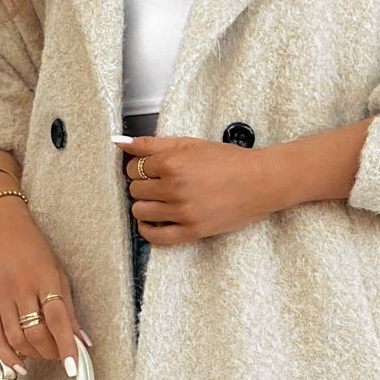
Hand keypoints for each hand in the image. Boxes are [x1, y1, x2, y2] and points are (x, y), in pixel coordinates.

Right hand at [0, 194, 87, 377]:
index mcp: (44, 278)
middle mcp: (21, 288)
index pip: (58, 320)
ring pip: (17, 339)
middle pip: (36, 334)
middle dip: (51, 352)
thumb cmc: (34, 250)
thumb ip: (69, 309)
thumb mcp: (58, 273)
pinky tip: (19, 366)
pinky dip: (7, 356)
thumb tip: (83, 341)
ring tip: (43, 354)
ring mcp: (0, 296)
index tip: (74, 367)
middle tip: (60, 354)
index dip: (67, 346)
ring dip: (34, 355)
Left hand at [124, 137, 283, 244]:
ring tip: (160, 200)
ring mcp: (182, 212)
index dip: (140, 168)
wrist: (260, 182)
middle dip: (143, 186)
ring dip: (145, 206)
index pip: (132, 168)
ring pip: (139, 212)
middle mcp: (174, 188)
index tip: (150, 169)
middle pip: (135, 190)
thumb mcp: (189, 144)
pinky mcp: (191, 231)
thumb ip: (151, 144)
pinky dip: (148, 229)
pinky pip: (155, 236)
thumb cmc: (228, 161)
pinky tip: (154, 221)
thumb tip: (119, 142)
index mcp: (172, 163)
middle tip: (159, 183)